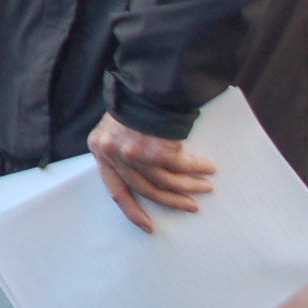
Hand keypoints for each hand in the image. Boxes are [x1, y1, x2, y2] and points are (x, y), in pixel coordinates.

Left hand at [87, 112, 216, 233]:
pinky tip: (207, 170)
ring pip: (166, 182)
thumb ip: (122, 151)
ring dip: (189, 187)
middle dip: (170, 202)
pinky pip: (181, 167)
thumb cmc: (135, 103)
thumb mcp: (116, 128)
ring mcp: (134, 154)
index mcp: (100, 149)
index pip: (115, 189)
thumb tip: (142, 177)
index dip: (131, 210)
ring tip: (204, 188)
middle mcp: (114, 154)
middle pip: (144, 190)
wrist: (148, 82)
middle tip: (189, 207)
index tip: (147, 226)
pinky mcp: (157, 150)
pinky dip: (196, 169)